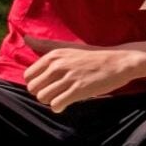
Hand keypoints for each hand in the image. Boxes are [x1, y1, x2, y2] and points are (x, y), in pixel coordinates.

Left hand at [20, 35, 145, 111]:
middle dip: (43, 93)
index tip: (50, 83)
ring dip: (51, 100)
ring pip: (43, 98)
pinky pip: (56, 105)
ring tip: (63, 96)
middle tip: (57, 91)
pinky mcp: (78, 90)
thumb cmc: (93, 56)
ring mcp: (68, 77)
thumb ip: (46, 44)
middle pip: (33, 89)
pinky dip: (59, 107)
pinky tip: (68, 102)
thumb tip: (25, 38)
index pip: (28, 76)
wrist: (119, 62)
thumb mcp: (68, 47)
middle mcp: (58, 65)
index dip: (38, 83)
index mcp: (53, 55)